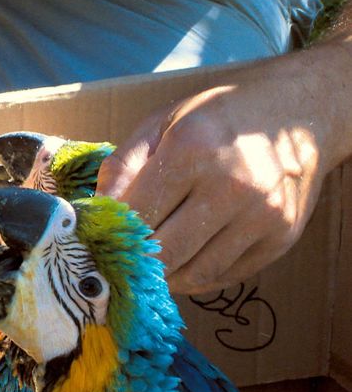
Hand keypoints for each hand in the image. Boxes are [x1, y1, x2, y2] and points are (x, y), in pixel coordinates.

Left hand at [97, 79, 333, 294]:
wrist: (297, 114)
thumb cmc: (215, 118)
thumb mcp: (158, 125)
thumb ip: (121, 168)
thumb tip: (94, 215)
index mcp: (193, 149)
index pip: (137, 216)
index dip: (111, 235)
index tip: (98, 241)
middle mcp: (232, 186)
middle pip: (164, 253)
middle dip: (134, 262)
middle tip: (118, 261)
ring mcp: (263, 216)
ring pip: (193, 274)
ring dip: (163, 275)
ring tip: (149, 261)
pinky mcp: (281, 239)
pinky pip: (223, 277)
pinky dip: (194, 275)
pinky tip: (183, 258)